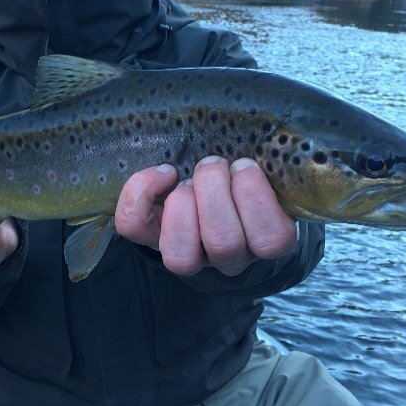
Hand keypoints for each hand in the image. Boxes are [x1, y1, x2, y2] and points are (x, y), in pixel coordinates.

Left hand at [115, 156, 296, 275]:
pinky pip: (134, 226)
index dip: (254, 195)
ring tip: (188, 178)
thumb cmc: (243, 173)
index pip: (271, 239)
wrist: (212, 185)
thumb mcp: (264, 166)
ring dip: (184, 203)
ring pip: (180, 255)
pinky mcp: (150, 239)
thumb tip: (256, 148)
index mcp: (265, 237)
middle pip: (223, 243)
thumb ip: (268, 160)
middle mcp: (228, 257)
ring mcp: (188, 254)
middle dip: (215, 191)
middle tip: (214, 163)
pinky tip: (163, 173)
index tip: (245, 164)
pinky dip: (142, 193)